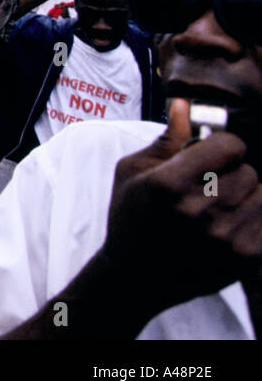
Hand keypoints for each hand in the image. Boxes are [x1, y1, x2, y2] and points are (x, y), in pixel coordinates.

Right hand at [99, 99, 261, 317]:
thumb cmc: (131, 217)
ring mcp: (225, 238)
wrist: (137, 276)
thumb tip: (186, 104)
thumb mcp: (132, 172)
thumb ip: (167, 139)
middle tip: (211, 186)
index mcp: (168, 184)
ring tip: (220, 206)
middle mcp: (198, 211)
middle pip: (249, 171)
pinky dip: (255, 217)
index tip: (210, 156)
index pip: (230, 145)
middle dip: (233, 173)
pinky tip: (231, 224)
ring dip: (247, 196)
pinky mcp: (245, 258)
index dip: (221, 147)